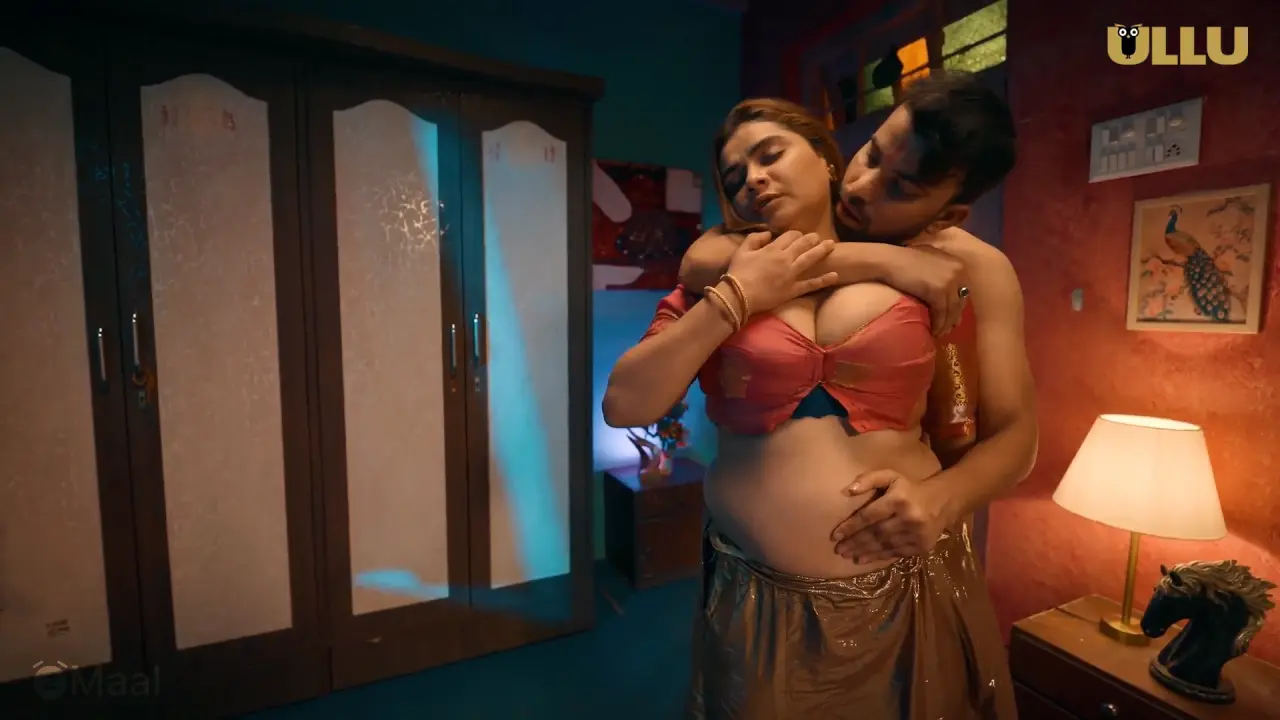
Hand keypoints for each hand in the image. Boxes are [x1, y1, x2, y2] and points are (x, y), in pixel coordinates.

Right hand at [725, 231, 839, 313]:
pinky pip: (812, 284)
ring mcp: (791, 274)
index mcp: (773, 249)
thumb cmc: (738, 273)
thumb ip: (755, 239)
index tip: (798, 235)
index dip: (796, 234)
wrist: (739, 295)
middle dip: (812, 239)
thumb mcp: (742, 251)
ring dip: (822, 251)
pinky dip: (824, 280)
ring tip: (831, 245)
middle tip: (818, 237)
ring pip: (810, 259)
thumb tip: (767, 233)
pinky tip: (835, 275)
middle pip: (803, 244)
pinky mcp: (793, 290)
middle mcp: (785, 259)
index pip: (789, 236)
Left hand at [830, 469, 951, 562]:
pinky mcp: (921, 546)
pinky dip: (878, 557)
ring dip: (863, 552)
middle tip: (839, 549)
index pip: (869, 515)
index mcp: (898, 500)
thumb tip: (847, 491)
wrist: (943, 502)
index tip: (835, 535)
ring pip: (884, 546)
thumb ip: (868, 479)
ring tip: (847, 555)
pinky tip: (863, 559)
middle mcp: (908, 518)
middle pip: (876, 533)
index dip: (851, 526)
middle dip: (855, 542)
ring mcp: (916, 535)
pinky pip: (895, 553)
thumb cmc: (909, 489)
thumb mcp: (891, 476)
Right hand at [882, 246, 968, 335]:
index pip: (964, 291)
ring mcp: (949, 281)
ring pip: (952, 310)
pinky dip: (937, 324)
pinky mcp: (938, 292)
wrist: (889, 260)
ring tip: (938, 333)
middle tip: (947, 329)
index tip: (952, 317)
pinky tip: (932, 331)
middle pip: (960, 302)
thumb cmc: (904, 259)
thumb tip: (948, 289)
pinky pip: (941, 313)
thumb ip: (942, 270)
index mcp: (958, 264)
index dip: (957, 306)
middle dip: (953, 318)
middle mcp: (958, 272)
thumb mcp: (930, 260)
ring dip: (945, 325)